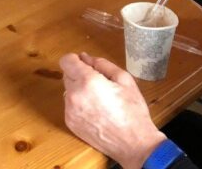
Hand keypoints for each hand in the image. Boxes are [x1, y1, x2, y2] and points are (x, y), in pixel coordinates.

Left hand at [60, 52, 166, 168]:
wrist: (135, 144)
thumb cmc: (133, 111)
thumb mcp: (124, 80)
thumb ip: (102, 64)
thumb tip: (85, 57)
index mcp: (87, 81)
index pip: (66, 61)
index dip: (75, 59)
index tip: (85, 64)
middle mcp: (74, 95)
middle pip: (67, 75)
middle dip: (79, 75)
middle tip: (99, 84)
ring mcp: (70, 111)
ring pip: (68, 91)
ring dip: (78, 90)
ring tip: (99, 99)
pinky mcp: (70, 123)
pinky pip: (70, 106)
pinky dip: (79, 105)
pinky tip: (95, 111)